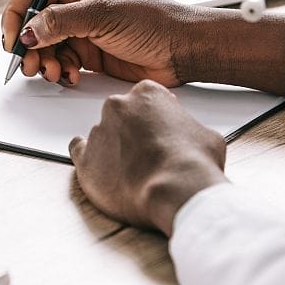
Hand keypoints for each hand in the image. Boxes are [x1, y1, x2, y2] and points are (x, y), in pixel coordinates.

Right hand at [1, 0, 199, 85]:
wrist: (182, 50)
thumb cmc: (154, 19)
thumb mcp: (101, 13)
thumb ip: (60, 21)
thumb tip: (28, 30)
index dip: (18, 11)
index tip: (11, 34)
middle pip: (36, 19)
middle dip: (29, 42)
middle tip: (28, 61)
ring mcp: (83, 25)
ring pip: (46, 43)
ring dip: (44, 60)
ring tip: (52, 71)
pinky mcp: (89, 49)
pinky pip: (61, 59)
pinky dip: (61, 70)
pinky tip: (70, 75)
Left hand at [70, 80, 226, 234]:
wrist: (175, 190)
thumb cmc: (192, 163)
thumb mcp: (206, 134)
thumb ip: (188, 128)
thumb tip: (189, 137)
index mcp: (146, 94)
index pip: (145, 98)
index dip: (154, 116)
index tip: (159, 128)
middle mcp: (118, 106)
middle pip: (121, 114)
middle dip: (132, 131)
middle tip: (147, 152)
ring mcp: (98, 131)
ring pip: (103, 135)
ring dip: (114, 149)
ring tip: (133, 170)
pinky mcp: (85, 159)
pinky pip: (79, 152)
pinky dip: (90, 158)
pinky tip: (101, 166)